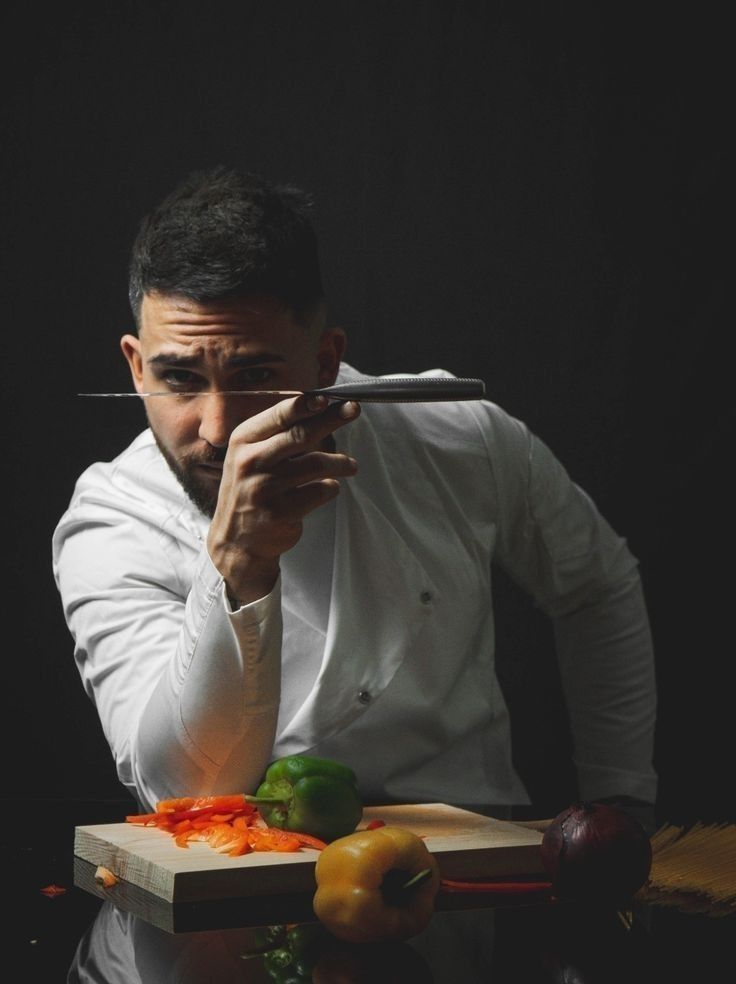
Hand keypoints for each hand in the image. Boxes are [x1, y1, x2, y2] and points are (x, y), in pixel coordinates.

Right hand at [207, 394, 358, 603]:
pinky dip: (331, 488)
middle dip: (331, 420)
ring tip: (351, 466)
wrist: (236, 540)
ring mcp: (264, 488)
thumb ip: (278, 434)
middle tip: (353, 411)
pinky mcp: (280, 512)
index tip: (329, 398)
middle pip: (300, 434)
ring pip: (316, 464)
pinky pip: (320, 492)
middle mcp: (250, 461)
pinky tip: (329, 488)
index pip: (278, 416)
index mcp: (243, 441)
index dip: (306, 405)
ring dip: (340, 463)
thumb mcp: (252, 456)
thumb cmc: (252, 489)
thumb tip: (321, 407)